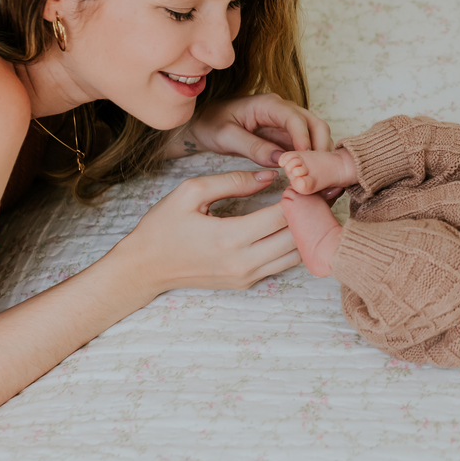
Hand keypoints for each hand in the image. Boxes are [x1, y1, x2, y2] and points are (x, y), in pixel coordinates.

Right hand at [111, 169, 300, 295]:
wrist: (144, 268)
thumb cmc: (163, 227)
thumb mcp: (191, 192)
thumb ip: (233, 181)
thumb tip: (270, 177)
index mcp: (230, 237)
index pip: (283, 215)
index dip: (299, 195)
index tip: (303, 178)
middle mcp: (244, 262)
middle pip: (297, 237)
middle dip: (310, 213)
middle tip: (315, 190)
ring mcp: (247, 276)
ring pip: (296, 255)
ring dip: (305, 231)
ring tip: (306, 207)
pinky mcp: (247, 283)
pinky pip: (282, 264)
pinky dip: (293, 245)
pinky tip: (291, 225)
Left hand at [184, 93, 332, 166]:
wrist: (203, 122)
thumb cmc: (210, 124)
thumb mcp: (226, 136)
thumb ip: (253, 147)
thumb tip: (281, 161)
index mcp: (268, 104)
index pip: (295, 119)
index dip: (304, 140)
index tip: (305, 161)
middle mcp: (283, 110)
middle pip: (315, 124)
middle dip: (321, 147)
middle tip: (318, 173)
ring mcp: (287, 123)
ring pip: (315, 136)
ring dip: (319, 155)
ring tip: (316, 178)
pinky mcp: (286, 136)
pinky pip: (306, 147)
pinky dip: (312, 160)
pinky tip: (309, 177)